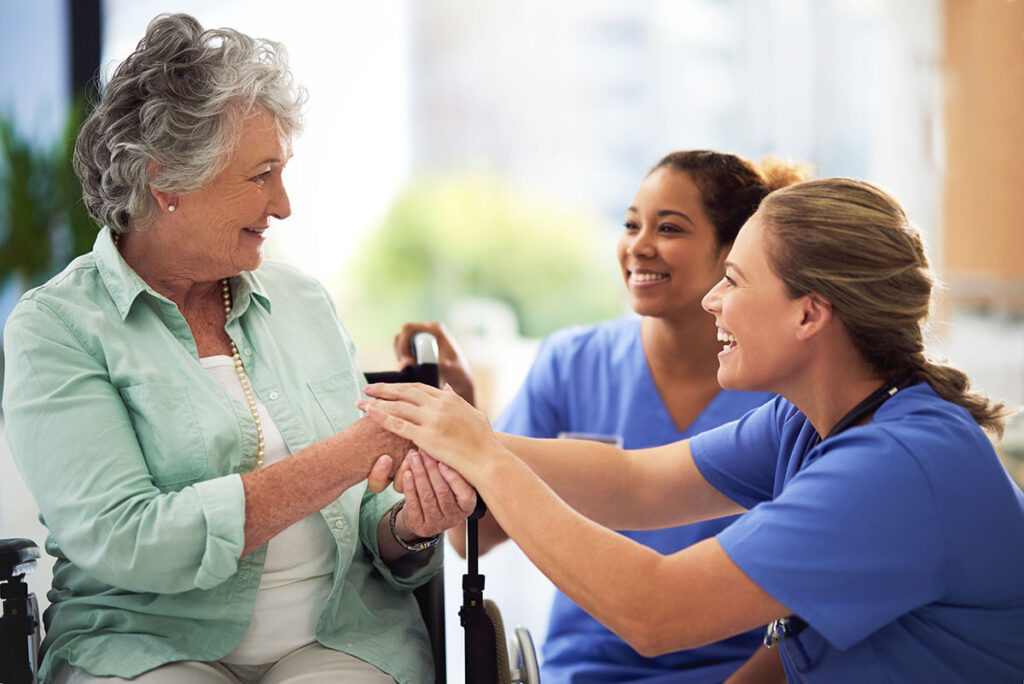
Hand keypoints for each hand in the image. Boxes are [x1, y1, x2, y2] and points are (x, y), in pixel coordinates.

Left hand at [358, 382, 500, 481]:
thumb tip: (446, 387)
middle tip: (367, 388)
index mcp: (449, 399)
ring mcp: (432, 420)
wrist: (488, 460)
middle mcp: (439, 405)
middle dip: (384, 389)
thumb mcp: (473, 413)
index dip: (400, 386)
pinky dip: (381, 417)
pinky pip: (399, 424)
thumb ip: (457, 400)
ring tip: (361, 401)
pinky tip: (368, 413)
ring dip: (377, 401)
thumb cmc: (484, 441)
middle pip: (405, 392)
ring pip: (398, 406)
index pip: (419, 387)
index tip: (387, 387)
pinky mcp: (427, 437)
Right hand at [394, 321, 474, 404]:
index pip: (408, 328)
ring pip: (400, 342)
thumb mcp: (445, 369)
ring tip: (410, 370)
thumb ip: (425, 366)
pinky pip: (403, 349)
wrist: (462, 380)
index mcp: (436, 329)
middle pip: (402, 335)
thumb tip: (403, 364)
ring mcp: (423, 337)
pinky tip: (411, 369)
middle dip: (400, 352)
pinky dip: (402, 359)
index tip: (406, 362)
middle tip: (406, 368)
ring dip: (400, 356)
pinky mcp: (419, 346)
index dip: (402, 344)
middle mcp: (428, 329)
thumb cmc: (458, 374)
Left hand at [394, 449, 476, 538]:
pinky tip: (406, 473)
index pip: (465, 493)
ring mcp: (437, 524)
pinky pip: (414, 504)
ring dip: (419, 474)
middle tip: (423, 450)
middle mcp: (455, 518)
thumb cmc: (443, 491)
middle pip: (442, 491)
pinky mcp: (421, 526)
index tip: (442, 460)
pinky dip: (409, 487)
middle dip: (431, 468)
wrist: (425, 516)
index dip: (453, 477)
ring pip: (427, 496)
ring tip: (413, 457)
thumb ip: (454, 469)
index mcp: (468, 506)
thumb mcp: (453, 483)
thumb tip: (446, 445)